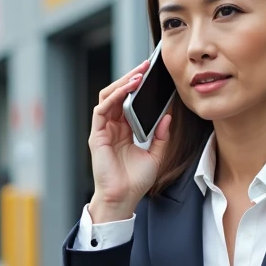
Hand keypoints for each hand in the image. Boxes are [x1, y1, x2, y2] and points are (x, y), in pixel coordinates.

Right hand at [88, 59, 172, 222]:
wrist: (123, 199)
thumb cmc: (135, 181)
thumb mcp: (156, 155)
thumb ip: (161, 136)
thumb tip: (168, 117)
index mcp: (124, 130)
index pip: (128, 101)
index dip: (138, 87)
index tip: (152, 75)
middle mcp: (112, 127)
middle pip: (117, 95)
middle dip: (131, 78)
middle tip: (146, 65)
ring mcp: (103, 130)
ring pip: (108, 97)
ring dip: (122, 83)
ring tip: (138, 74)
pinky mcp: (97, 135)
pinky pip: (102, 109)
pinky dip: (114, 96)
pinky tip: (128, 89)